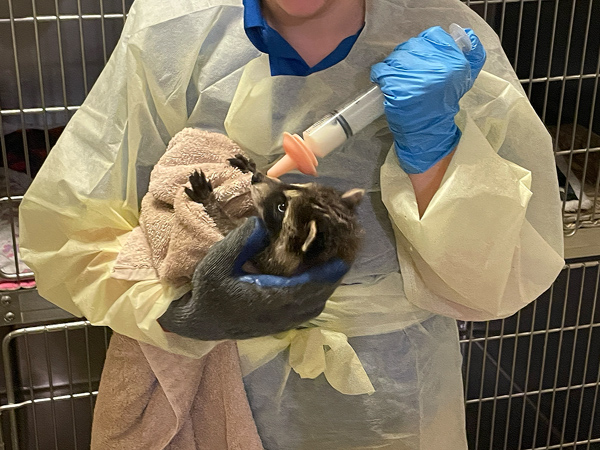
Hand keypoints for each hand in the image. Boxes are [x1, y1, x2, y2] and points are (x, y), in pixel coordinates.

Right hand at [158, 217, 348, 339]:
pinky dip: (320, 290)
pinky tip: (322, 273)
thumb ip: (238, 243)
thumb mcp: (216, 263)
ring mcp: (283, 322)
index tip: (342, 258)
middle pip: (318, 296)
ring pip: (316, 303)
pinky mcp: (283, 323)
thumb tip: (261, 222)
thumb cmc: (208, 291)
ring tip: (338, 258)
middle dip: (333, 274)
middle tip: (347, 249)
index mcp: (265, 301)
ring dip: (329, 283)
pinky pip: (310, 308)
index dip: (325, 275)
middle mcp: (279, 315)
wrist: (201, 322)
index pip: (305, 289)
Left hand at [370, 26, 485, 173]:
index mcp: (454, 62)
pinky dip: (380, 75)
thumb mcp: (465, 79)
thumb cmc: (444, 104)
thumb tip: (468, 35)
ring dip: (392, 65)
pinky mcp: (397, 88)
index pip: (433, 36)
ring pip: (395, 57)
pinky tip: (384, 82)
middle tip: (405, 69)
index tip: (420, 55)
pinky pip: (381, 72)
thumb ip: (471, 56)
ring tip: (395, 76)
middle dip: (406, 56)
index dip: (423, 45)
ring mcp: (415, 78)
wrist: (429, 131)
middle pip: (411, 46)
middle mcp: (435, 68)